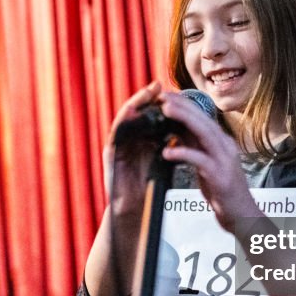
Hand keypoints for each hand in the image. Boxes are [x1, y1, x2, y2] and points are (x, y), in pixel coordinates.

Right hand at [103, 81, 163, 214]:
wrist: (136, 210)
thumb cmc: (150, 186)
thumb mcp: (163, 159)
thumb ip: (169, 143)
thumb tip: (185, 127)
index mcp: (141, 139)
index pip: (150, 115)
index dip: (160, 102)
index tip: (172, 91)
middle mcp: (128, 139)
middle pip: (136, 112)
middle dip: (147, 98)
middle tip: (158, 85)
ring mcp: (117, 145)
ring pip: (125, 118)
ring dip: (135, 104)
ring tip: (146, 93)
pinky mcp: (110, 154)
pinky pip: (116, 133)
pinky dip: (124, 121)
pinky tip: (132, 112)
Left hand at [158, 92, 261, 230]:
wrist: (242, 216)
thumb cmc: (222, 190)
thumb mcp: (206, 163)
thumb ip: (194, 146)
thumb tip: (176, 129)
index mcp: (222, 142)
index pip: (203, 116)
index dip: (185, 104)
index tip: (167, 95)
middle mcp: (226, 147)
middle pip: (203, 120)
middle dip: (182, 105)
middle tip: (162, 96)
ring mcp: (224, 161)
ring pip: (204, 133)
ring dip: (184, 120)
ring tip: (165, 111)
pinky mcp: (220, 176)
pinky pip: (200, 160)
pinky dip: (183, 153)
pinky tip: (167, 152)